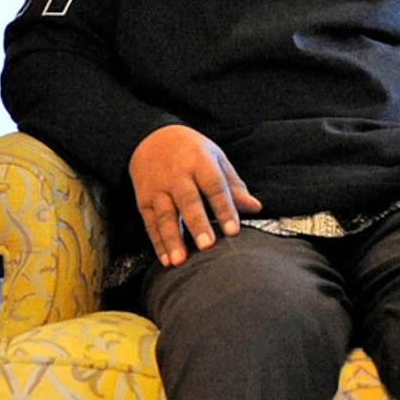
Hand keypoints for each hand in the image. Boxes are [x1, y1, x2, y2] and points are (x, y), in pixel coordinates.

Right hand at [129, 125, 262, 265]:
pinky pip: (151, 224)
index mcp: (200, 162)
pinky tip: (166, 260)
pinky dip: (158, 243)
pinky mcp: (144, 200)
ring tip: (180, 261)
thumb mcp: (215, 158)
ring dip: (172, 239)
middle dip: (197, 224)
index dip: (225, 208)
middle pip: (188, 202)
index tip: (233, 231)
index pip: (214, 186)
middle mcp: (177, 176)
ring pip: (165, 216)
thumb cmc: (191, 152)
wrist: (150, 138)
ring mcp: (158, 189)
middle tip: (207, 246)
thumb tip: (255, 207)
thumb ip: (233, 185)